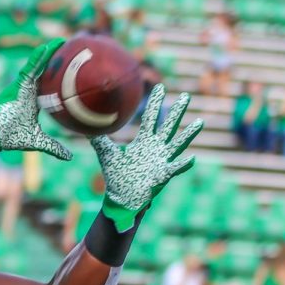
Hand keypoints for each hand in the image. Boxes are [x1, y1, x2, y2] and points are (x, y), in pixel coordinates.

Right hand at [0, 41, 72, 159]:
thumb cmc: (10, 137)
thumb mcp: (38, 140)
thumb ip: (54, 146)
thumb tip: (69, 157)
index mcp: (35, 100)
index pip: (51, 85)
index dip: (62, 76)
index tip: (75, 68)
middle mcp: (30, 90)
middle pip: (48, 72)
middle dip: (59, 59)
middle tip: (75, 47)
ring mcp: (24, 86)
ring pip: (40, 66)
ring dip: (51, 53)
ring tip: (64, 41)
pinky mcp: (18, 85)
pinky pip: (30, 69)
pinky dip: (38, 58)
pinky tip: (48, 47)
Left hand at [91, 85, 202, 231]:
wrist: (121, 197)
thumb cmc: (117, 177)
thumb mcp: (107, 155)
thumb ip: (98, 140)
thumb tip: (84, 126)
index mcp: (143, 141)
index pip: (150, 118)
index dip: (154, 103)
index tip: (159, 86)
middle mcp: (156, 148)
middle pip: (168, 126)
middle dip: (177, 112)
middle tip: (186, 96)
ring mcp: (161, 161)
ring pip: (177, 144)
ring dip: (189, 134)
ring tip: (199, 122)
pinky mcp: (163, 175)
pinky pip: (175, 169)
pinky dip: (183, 165)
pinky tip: (191, 158)